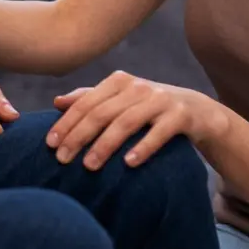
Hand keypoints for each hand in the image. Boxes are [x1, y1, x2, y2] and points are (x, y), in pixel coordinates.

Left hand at [47, 71, 227, 169]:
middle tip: (63, 160)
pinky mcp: (180, 115)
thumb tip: (57, 102)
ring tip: (89, 166)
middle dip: (79, 137)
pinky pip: (159, 132)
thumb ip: (90, 99)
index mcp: (119, 82)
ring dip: (105, 145)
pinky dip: (143, 147)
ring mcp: (160, 99)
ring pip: (126, 122)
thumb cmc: (149, 107)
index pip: (85, 103)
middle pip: (101, 113)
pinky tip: (128, 164)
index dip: (66, 123)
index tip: (50, 144)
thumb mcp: (120, 99)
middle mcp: (138, 87)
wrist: (198, 111)